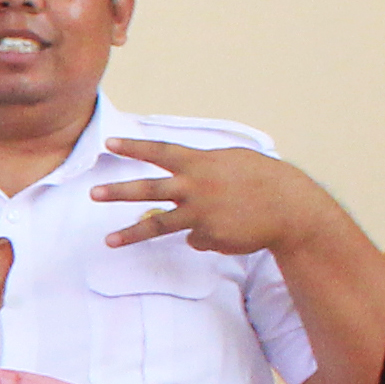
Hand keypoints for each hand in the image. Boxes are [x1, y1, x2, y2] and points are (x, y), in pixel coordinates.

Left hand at [91, 137, 363, 261]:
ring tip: (109, 241)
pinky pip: (198, 237)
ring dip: (132, 233)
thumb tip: (180, 189)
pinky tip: (229, 229)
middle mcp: (196, 187)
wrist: (290, 208)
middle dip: (119, 191)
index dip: (135, 146)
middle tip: (93, 193)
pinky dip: (208, 234)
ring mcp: (201, 214)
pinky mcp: (209, 236)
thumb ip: (201, 170)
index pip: (161, 152)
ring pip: (159, 224)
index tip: (110, 142)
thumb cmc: (261, 180)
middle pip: (149, 189)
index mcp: (201, 163)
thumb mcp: (231, 162)